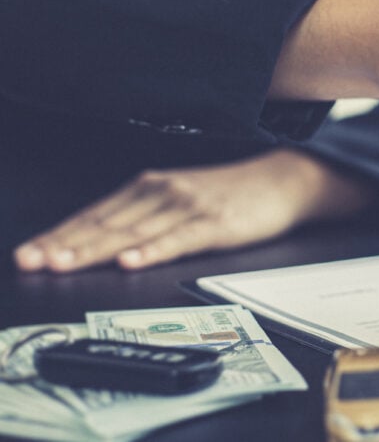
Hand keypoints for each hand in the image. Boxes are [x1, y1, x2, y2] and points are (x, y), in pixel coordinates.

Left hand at [13, 149, 372, 271]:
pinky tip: (132, 260)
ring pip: (133, 233)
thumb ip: (143, 215)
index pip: (95, 214)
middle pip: (106, 224)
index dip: (59, 235)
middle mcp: (163, 192)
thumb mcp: (180, 198)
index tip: (29, 252)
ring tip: (65, 264)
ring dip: (96, 250)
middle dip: (65, 245)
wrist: (282, 181)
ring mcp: (189, 207)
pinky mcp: (215, 224)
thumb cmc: (230, 194)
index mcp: (149, 187)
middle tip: (33, 261)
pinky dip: (152, 251)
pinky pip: (179, 240)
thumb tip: (99, 243)